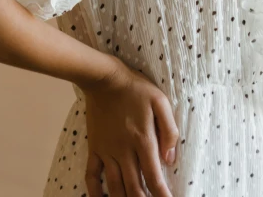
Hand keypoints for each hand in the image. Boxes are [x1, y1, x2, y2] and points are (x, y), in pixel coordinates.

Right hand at [82, 59, 178, 196]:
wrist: (104, 78)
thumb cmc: (135, 88)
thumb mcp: (160, 101)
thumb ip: (169, 130)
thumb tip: (170, 159)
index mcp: (142, 139)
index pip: (154, 178)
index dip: (162, 196)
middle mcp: (123, 150)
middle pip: (134, 188)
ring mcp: (107, 151)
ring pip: (114, 187)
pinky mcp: (94, 147)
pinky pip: (92, 175)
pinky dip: (95, 192)